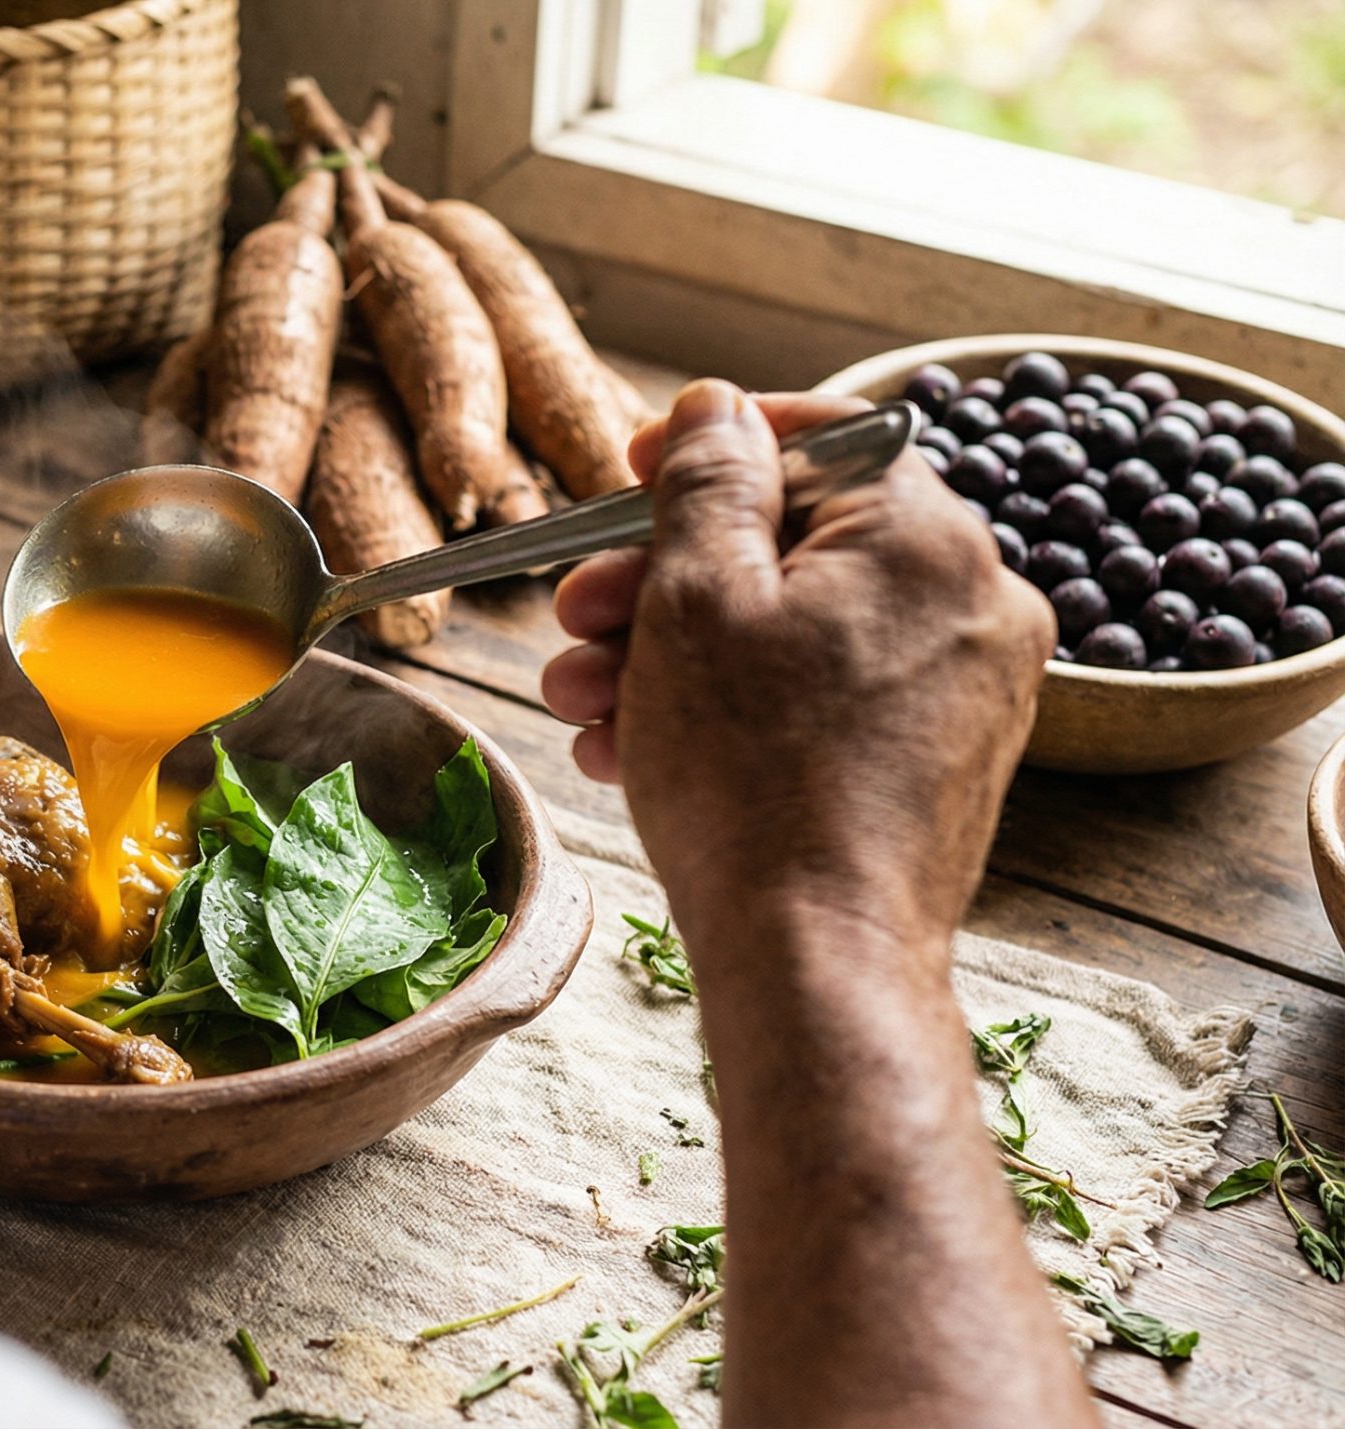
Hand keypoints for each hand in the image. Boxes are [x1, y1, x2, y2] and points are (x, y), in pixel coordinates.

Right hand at [539, 381, 1052, 953]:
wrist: (816, 960)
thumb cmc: (752, 780)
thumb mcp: (695, 598)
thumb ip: (706, 481)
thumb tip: (717, 408)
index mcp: (929, 538)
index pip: (824, 435)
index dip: (711, 446)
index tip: (627, 474)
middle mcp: (971, 603)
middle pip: (795, 541)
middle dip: (662, 575)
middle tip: (575, 610)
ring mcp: (963, 691)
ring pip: (794, 628)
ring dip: (673, 652)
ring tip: (583, 703)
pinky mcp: (936, 763)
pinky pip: (820, 699)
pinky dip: (731, 709)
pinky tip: (634, 749)